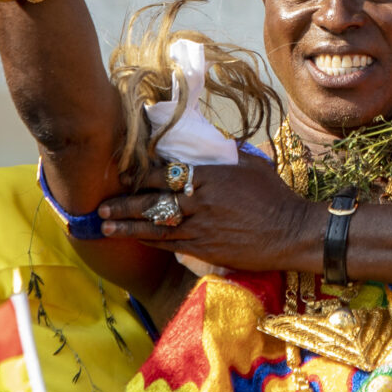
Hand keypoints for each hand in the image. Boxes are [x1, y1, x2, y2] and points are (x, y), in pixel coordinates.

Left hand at [96, 155, 321, 272]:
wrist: (291, 232)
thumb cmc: (274, 195)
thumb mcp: (251, 165)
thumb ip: (226, 154)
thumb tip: (210, 142)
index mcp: (209, 177)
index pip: (166, 174)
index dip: (141, 176)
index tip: (124, 177)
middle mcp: (200, 202)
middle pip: (153, 203)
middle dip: (124, 205)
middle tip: (100, 207)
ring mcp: (201, 228)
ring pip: (156, 227)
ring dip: (128, 227)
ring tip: (105, 226)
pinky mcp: (205, 249)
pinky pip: (170, 244)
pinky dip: (149, 240)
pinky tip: (134, 239)